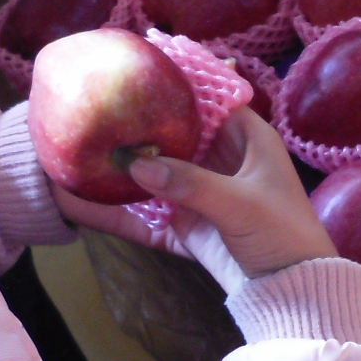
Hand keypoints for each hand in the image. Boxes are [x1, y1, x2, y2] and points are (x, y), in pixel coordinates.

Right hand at [55, 107, 334, 290]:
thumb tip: (136, 166)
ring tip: (67, 160)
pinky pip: (145, 215)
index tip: (133, 70)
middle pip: (171, 137)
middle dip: (133, 131)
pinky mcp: (186, 225)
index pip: (206, 100)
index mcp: (247, 138)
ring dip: (116, 172)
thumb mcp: (240, 204)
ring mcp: (200, 192)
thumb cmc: (283, 234)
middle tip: (84, 117)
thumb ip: (190, 184)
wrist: (293, 290)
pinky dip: (115, 212)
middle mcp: (221, 159)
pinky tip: (75, 205)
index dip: (173, 85)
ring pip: (152, 176)